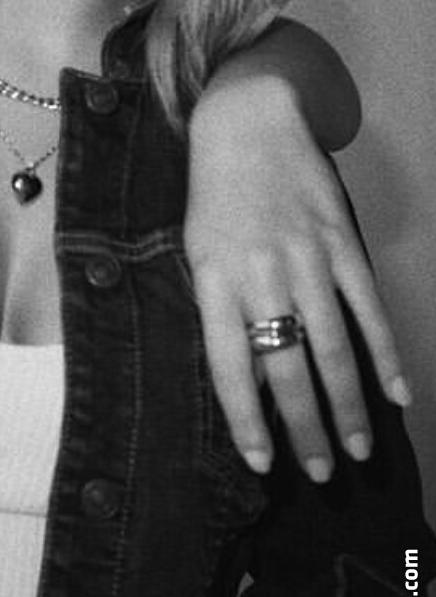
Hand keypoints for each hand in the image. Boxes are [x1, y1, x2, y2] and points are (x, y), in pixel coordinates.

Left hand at [185, 76, 409, 479]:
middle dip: (304, 426)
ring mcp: (306, 257)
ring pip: (332, 346)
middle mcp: (259, 273)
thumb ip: (223, 311)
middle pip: (285, 365)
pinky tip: (396, 393)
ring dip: (349, 405)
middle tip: (319, 472)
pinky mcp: (341, 242)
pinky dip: (384, 354)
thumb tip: (251, 380)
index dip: (246, 418)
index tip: (262, 462)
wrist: (248, 124)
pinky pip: (367, 308)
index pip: (227, 364)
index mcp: (213, 279)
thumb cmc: (215, 199)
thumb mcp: (200, 254)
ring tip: (357, 449)